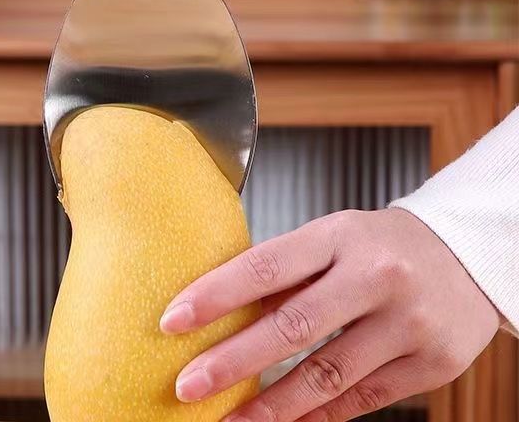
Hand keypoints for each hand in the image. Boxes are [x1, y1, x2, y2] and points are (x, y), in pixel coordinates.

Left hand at [160, 208, 499, 420]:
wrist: (464, 256)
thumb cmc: (379, 245)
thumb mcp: (332, 238)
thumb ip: (286, 274)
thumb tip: (222, 311)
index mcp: (339, 235)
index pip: (265, 266)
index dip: (216, 295)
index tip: (173, 319)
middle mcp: (374, 276)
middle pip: (292, 326)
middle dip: (233, 361)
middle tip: (188, 384)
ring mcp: (406, 323)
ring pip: (327, 375)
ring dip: (272, 406)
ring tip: (230, 421)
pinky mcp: (430, 365)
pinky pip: (361, 399)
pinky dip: (318, 415)